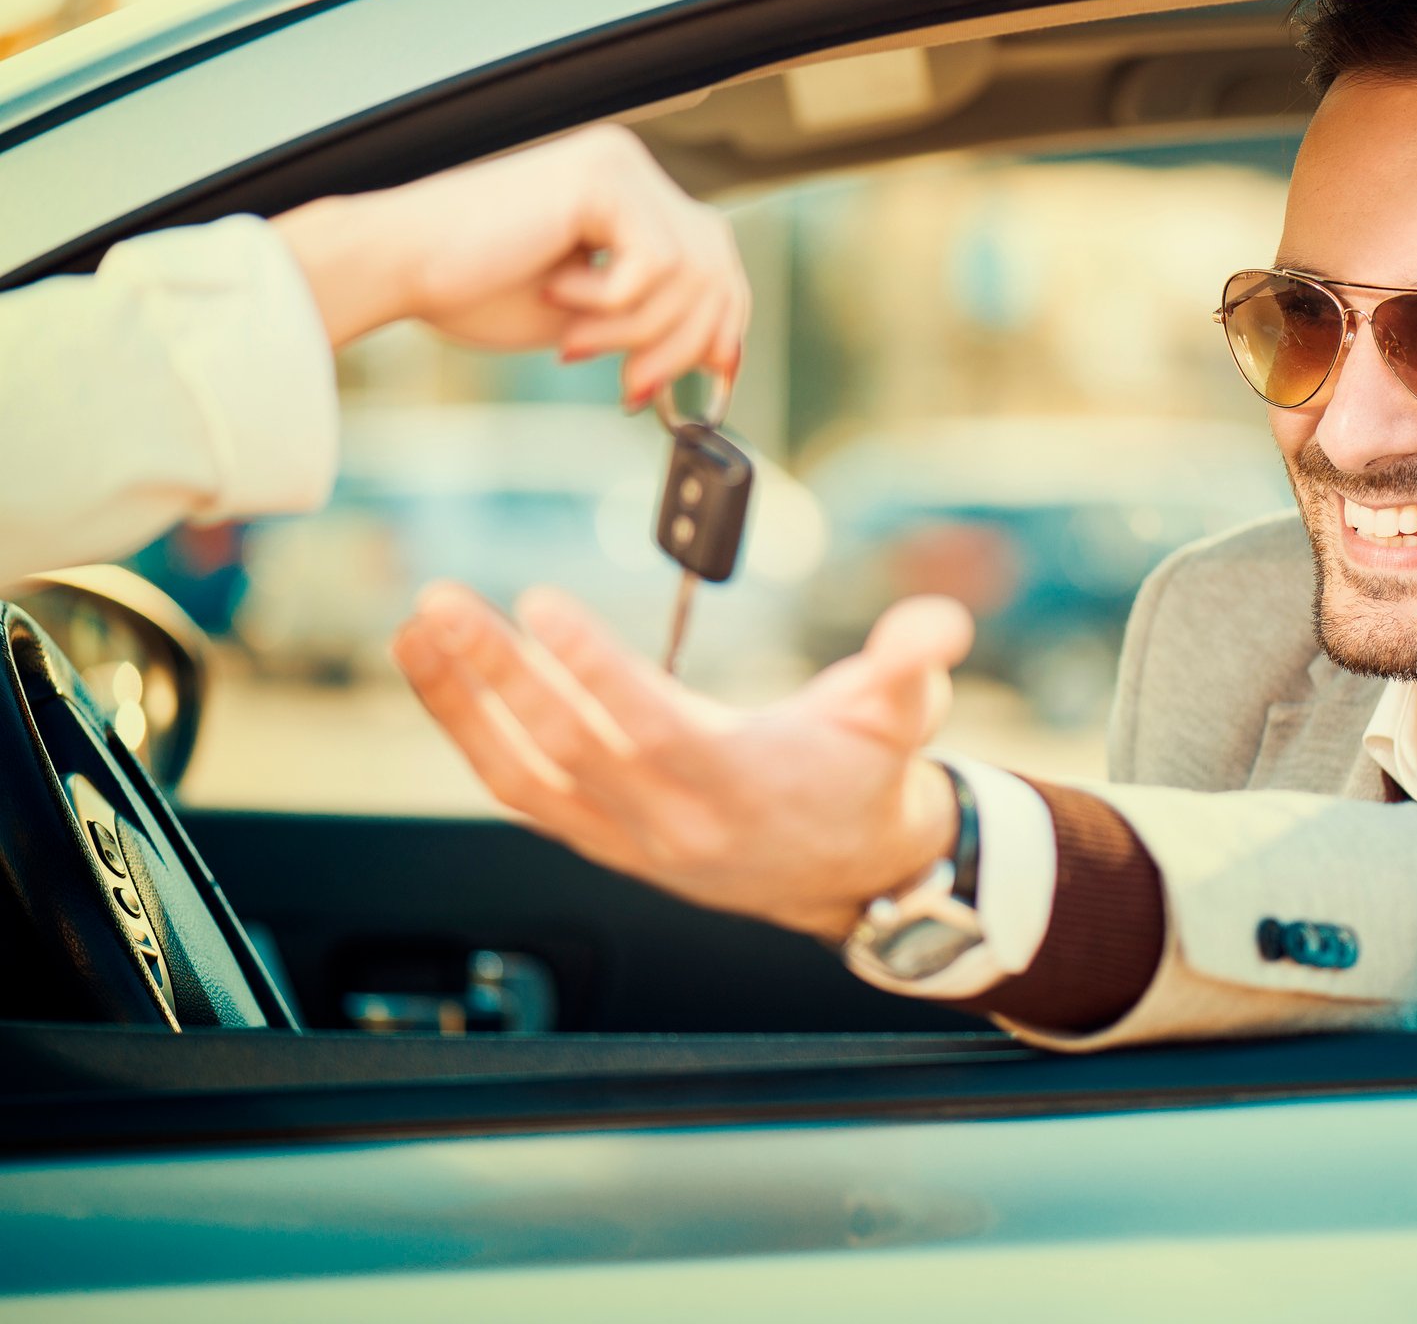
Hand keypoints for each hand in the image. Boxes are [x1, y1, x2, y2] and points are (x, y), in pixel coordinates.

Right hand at [273, 125, 747, 404]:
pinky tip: (558, 294)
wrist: (399, 266)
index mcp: (628, 194)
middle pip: (717, 267)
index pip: (715, 259)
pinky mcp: (600, 178)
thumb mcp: (588, 317)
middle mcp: (630, 168)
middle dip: (686, 345)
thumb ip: (648, 322)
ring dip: (637, 332)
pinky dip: (613, 303)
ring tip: (576, 342)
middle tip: (634, 390)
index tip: (716, 382)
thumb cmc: (472, 290)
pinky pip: (655, 265)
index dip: (725, 324)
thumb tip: (715, 357)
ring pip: (691, 274)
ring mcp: (618, 166)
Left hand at [390, 585, 974, 940]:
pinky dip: (472, 730)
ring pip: (525, 776)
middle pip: (568, 749)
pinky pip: (520, 788)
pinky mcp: (602, 837)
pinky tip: (439, 672)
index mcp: (743, 786)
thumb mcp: (904, 715)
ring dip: (462, 703)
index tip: (543, 603)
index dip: (595, 670)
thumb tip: (938, 625)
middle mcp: (674, 823)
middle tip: (444, 602)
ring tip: (418, 628)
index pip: (653, 728)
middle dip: (499, 674)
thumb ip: (913, 664)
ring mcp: (628, 838)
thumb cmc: (868, 776)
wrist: (851, 874)